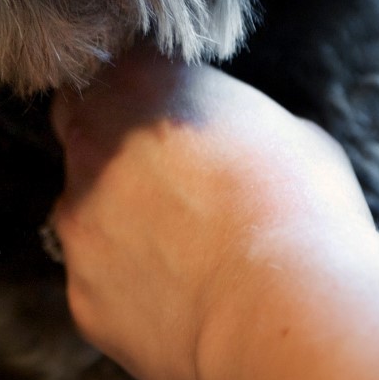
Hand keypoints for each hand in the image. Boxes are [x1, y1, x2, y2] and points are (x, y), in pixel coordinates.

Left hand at [49, 49, 378, 379]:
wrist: (283, 311)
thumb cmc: (301, 209)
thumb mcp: (289, 130)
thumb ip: (238, 120)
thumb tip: (246, 136)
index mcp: (139, 82)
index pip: (113, 68)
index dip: (141, 93)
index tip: (172, 118)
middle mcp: (90, 142)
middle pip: (81, 130)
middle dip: (113, 150)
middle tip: (174, 182)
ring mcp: (77, 219)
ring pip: (84, 211)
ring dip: (119, 222)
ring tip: (186, 251)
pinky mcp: (79, 290)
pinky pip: (98, 281)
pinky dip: (128, 286)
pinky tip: (179, 298)